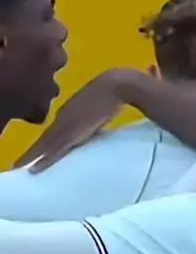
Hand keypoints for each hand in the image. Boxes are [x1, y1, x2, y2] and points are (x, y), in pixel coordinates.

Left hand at [14, 68, 143, 171]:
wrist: (116, 84)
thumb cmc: (112, 93)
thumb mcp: (97, 106)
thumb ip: (92, 116)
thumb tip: (94, 124)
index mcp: (69, 111)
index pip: (52, 130)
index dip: (43, 142)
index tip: (35, 152)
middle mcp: (64, 117)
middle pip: (44, 138)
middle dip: (32, 152)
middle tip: (20, 163)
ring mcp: (68, 125)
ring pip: (45, 145)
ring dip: (33, 157)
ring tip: (24, 168)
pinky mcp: (74, 132)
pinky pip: (56, 149)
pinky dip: (45, 159)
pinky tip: (36, 168)